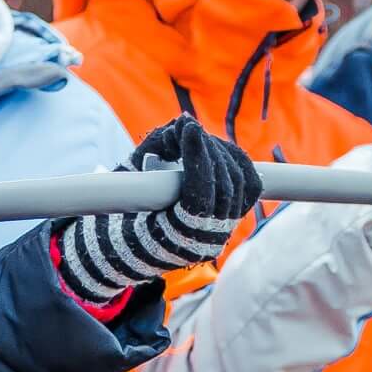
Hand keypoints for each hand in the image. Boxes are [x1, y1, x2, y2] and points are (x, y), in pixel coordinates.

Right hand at [51, 115, 261, 305]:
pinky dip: (237, 162)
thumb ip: (152, 150)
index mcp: (175, 239)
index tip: (185, 126)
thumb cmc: (122, 211)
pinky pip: (250, 187)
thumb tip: (180, 128)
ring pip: (241, 185)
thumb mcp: (126, 180)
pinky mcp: (232, 218)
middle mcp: (206, 240)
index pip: (200, 195)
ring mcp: (222, 231)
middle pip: (224, 187)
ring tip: (196, 136)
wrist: (129, 245)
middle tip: (186, 126)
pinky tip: (217, 147)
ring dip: (221, 152)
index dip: (196, 156)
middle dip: (207, 149)